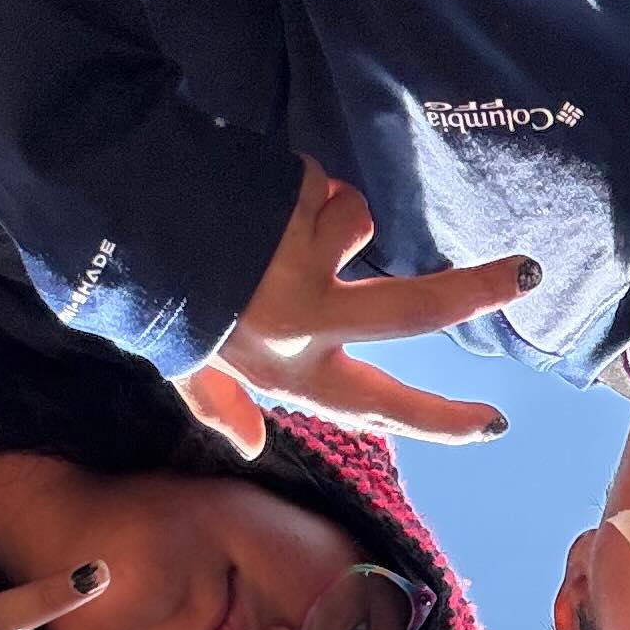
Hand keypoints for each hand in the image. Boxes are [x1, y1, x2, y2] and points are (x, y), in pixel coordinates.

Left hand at [175, 157, 537, 456]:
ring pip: (357, 222)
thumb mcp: (180, 359)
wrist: (105, 214)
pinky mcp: (294, 210)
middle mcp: (304, 326)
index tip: (491, 425)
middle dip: (474, 292)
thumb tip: (252, 445)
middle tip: (524, 275)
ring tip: (265, 214)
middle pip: (414, 310)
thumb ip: (218, 400)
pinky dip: (294, 184)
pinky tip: (248, 193)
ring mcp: (303, 265)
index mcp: (286, 370)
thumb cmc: (147, 296)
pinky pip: (320, 185)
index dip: (437, 419)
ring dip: (323, 210)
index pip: (377, 407)